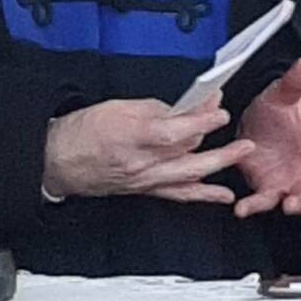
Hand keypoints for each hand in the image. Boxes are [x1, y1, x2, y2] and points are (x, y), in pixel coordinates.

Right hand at [42, 93, 253, 203]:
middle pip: (187, 152)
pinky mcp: (145, 189)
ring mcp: (145, 179)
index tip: (217, 109)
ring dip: (219, 164)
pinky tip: (221, 194)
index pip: (173, 130)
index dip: (199, 121)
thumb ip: (150, 108)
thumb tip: (176, 108)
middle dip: (215, 138)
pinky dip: (202, 194)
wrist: (59, 160)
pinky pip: (178, 194)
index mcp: (131, 135)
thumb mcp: (114, 106)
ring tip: (241, 154)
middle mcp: (141, 162)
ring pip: (189, 175)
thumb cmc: (81, 131)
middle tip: (233, 125)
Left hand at [234, 56, 300, 217]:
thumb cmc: (276, 113)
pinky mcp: (271, 190)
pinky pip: (266, 201)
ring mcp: (295, 180)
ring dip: (299, 202)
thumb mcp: (282, 95)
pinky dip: (255, 206)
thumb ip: (294, 82)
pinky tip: (243, 208)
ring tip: (289, 204)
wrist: (251, 128)